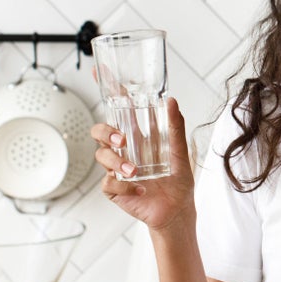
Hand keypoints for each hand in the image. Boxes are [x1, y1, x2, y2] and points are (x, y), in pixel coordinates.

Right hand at [92, 96, 194, 231]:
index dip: (109, 90)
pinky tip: (139, 188)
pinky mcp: (115, 188)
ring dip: (117, 162)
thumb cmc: (178, 180)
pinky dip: (123, 185)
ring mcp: (116, 169)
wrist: (177, 210)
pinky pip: (108, 183)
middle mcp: (124, 150)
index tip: (99, 71)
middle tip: (123, 140)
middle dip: (105, 132)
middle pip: (99, 131)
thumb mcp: (181, 152)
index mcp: (138, 136)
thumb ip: (175, 128)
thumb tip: (171, 102)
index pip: (119, 109)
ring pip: (101, 156)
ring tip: (135, 171)